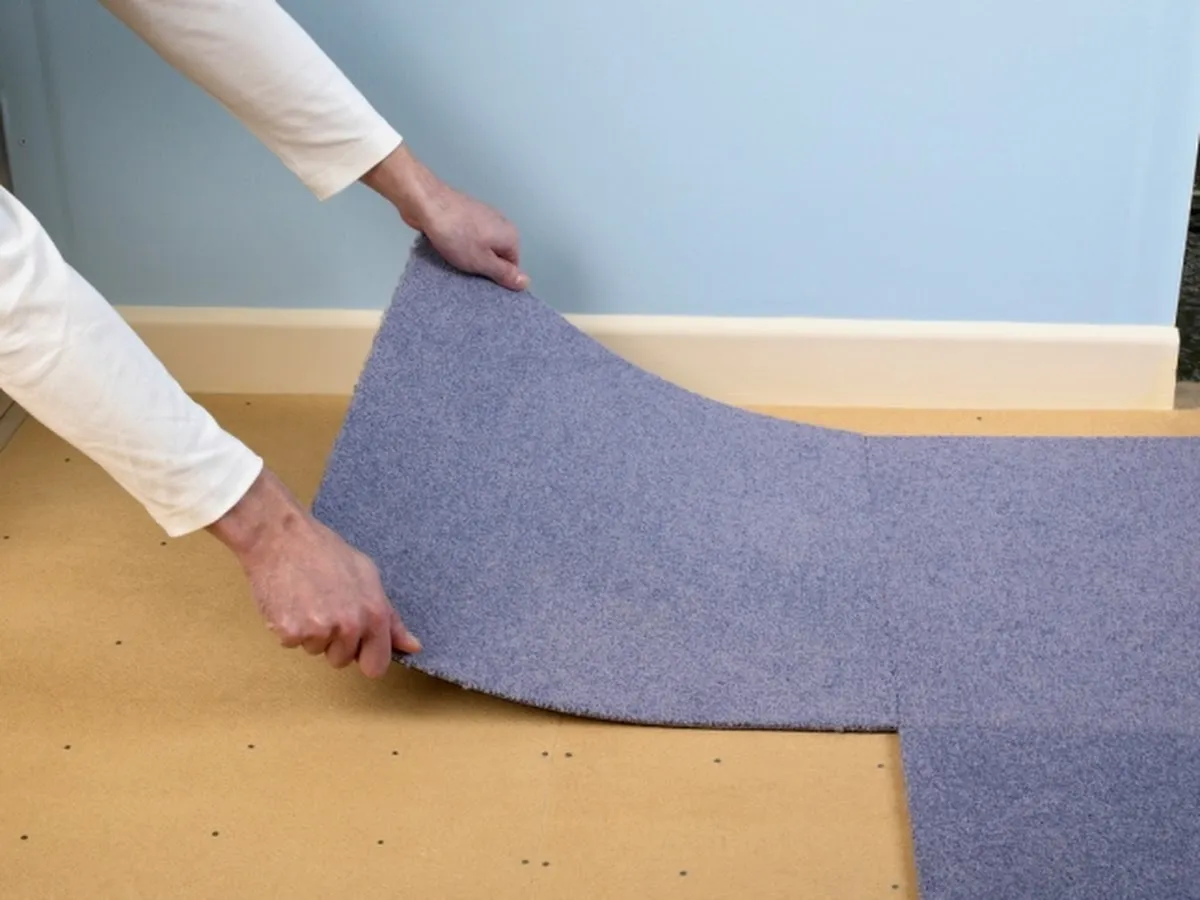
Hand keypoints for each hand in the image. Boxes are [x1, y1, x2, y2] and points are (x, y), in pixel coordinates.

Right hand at [207, 468, 419, 677]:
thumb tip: (414, 647)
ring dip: (311, 634)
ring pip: (316, 651)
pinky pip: (292, 644)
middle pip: (342, 660)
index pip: (376, 666)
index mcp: (373, 614)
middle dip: (334, 641)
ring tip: (306, 600)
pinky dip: (289, 628)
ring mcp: (319, 631)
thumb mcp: (368, 576)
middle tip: (325, 607)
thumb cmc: (325, 551)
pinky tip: (290, 602)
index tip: (357, 645)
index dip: (365, 656)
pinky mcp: (290, 632)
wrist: (281, 538)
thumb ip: (391, 618)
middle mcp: (349, 626)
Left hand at [362, 144, 529, 291]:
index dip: (497, 277)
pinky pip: (468, 237)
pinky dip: (460, 244)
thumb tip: (526, 282)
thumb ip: (505, 274)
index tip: (481, 281)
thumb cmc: (455, 234)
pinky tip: (448, 248)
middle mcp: (501, 223)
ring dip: (470, 255)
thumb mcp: (482, 262)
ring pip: (481, 246)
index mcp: (510, 235)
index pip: (512, 266)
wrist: (426, 203)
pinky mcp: (465, 214)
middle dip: (483, 265)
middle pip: (497, 255)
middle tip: (467, 273)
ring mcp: (483, 217)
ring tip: (454, 260)